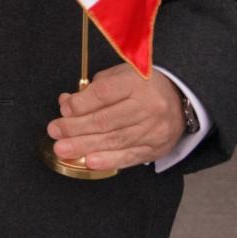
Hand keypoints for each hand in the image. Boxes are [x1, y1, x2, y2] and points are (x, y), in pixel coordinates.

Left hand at [46, 63, 186, 170]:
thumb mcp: (118, 76)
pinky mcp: (156, 148)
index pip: (104, 94)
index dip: (81, 104)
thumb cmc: (142, 85)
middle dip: (76, 128)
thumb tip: (66, 104)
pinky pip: (130, 156)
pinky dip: (108, 160)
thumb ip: (92, 89)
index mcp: (137, 83)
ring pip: (115, 140)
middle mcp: (148, 107)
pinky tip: (90, 161)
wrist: (181, 98)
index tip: (63, 110)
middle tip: (55, 132)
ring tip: (64, 149)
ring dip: (85, 146)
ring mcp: (154, 129)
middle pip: (106, 120)